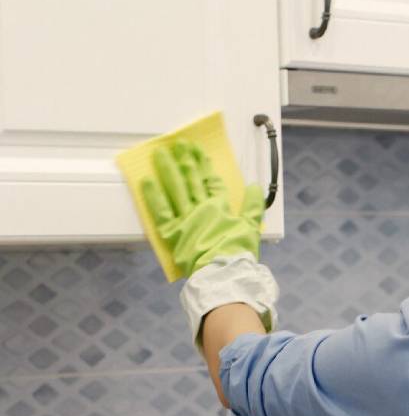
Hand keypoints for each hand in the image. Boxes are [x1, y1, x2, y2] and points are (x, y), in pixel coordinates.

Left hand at [140, 138, 264, 277]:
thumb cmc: (237, 252)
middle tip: (179, 144)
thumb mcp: (251, 227)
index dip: (205, 166)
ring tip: (160, 153)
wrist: (223, 271)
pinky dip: (153, 195)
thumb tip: (255, 187)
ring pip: (175, 188)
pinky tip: (146, 180)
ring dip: (168, 169)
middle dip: (186, 160)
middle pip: (192, 180)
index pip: (211, 182)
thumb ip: (253, 206)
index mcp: (219, 207)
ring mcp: (185, 218)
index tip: (199, 152)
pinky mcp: (172, 231)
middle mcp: (200, 208)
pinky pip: (160, 210)